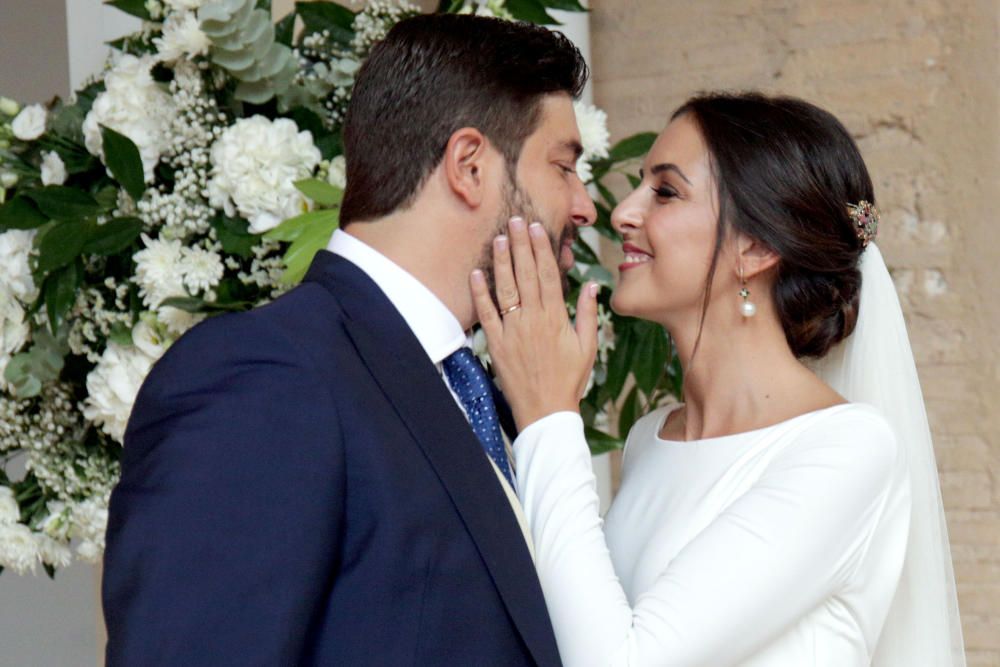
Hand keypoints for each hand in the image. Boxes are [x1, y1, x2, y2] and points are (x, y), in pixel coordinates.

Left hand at [471, 216, 598, 430]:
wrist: (546, 411)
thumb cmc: (569, 379)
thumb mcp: (587, 345)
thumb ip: (586, 313)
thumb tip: (591, 283)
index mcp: (556, 318)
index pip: (548, 275)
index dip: (542, 249)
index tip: (537, 228)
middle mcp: (534, 320)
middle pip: (526, 275)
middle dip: (521, 245)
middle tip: (515, 220)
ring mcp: (514, 331)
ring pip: (506, 289)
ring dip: (502, 262)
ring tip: (499, 238)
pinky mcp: (497, 344)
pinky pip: (487, 315)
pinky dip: (480, 294)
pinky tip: (476, 274)